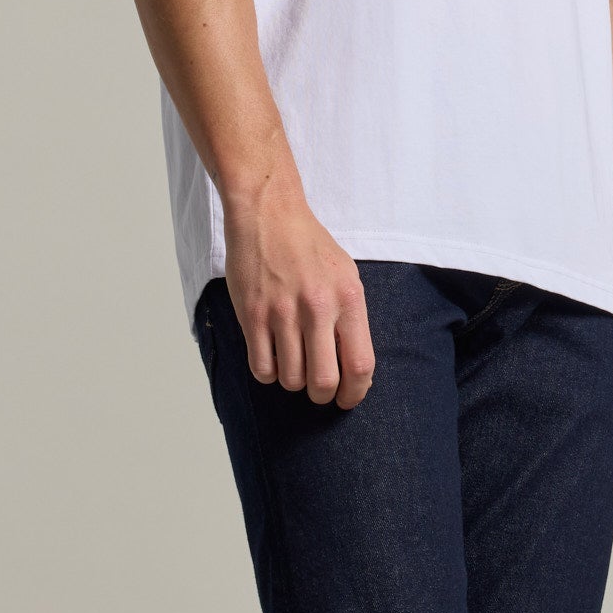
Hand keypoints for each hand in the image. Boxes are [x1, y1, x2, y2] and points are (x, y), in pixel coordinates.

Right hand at [223, 168, 374, 407]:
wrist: (268, 214)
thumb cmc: (309, 246)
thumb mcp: (346, 275)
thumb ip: (351, 318)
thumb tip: (354, 368)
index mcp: (347, 299)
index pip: (360, 365)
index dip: (356, 393)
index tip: (348, 399)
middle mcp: (317, 307)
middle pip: (324, 381)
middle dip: (322, 395)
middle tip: (317, 389)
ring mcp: (282, 312)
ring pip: (291, 379)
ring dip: (293, 382)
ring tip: (292, 364)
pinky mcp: (252, 314)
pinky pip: (262, 367)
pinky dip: (268, 373)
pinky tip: (272, 358)